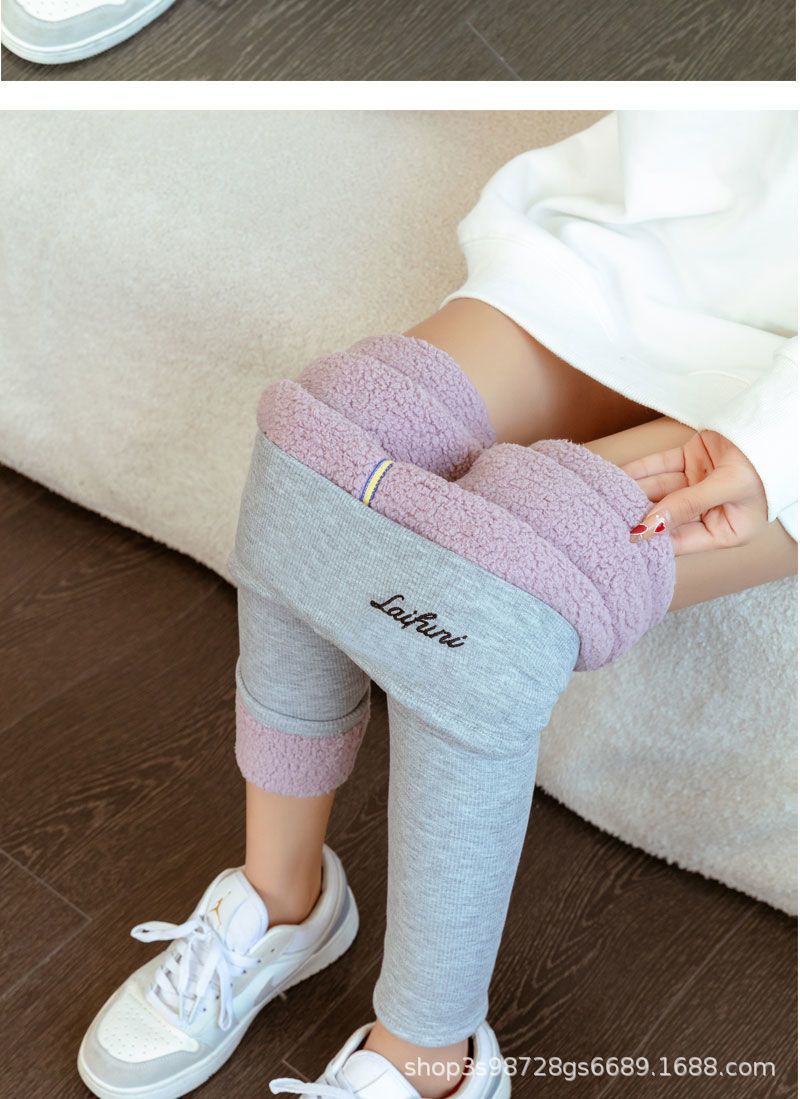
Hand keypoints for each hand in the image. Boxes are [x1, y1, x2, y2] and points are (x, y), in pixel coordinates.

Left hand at [621, 430, 767, 554]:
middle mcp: (710, 511)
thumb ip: (686, 506)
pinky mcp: (692, 460)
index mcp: (726, 530)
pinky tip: (616, 476)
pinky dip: (640, 470)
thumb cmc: (764, 465)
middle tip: (608, 516)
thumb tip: (648, 527)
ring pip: (660, 489)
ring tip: (606, 496)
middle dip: (639, 513)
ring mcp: (699, 484)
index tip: (625, 540)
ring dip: (634, 491)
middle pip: (667, 515)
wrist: (775, 424)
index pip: (682, 541)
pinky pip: (661, 467)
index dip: (654, 541)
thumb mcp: (726, 489)